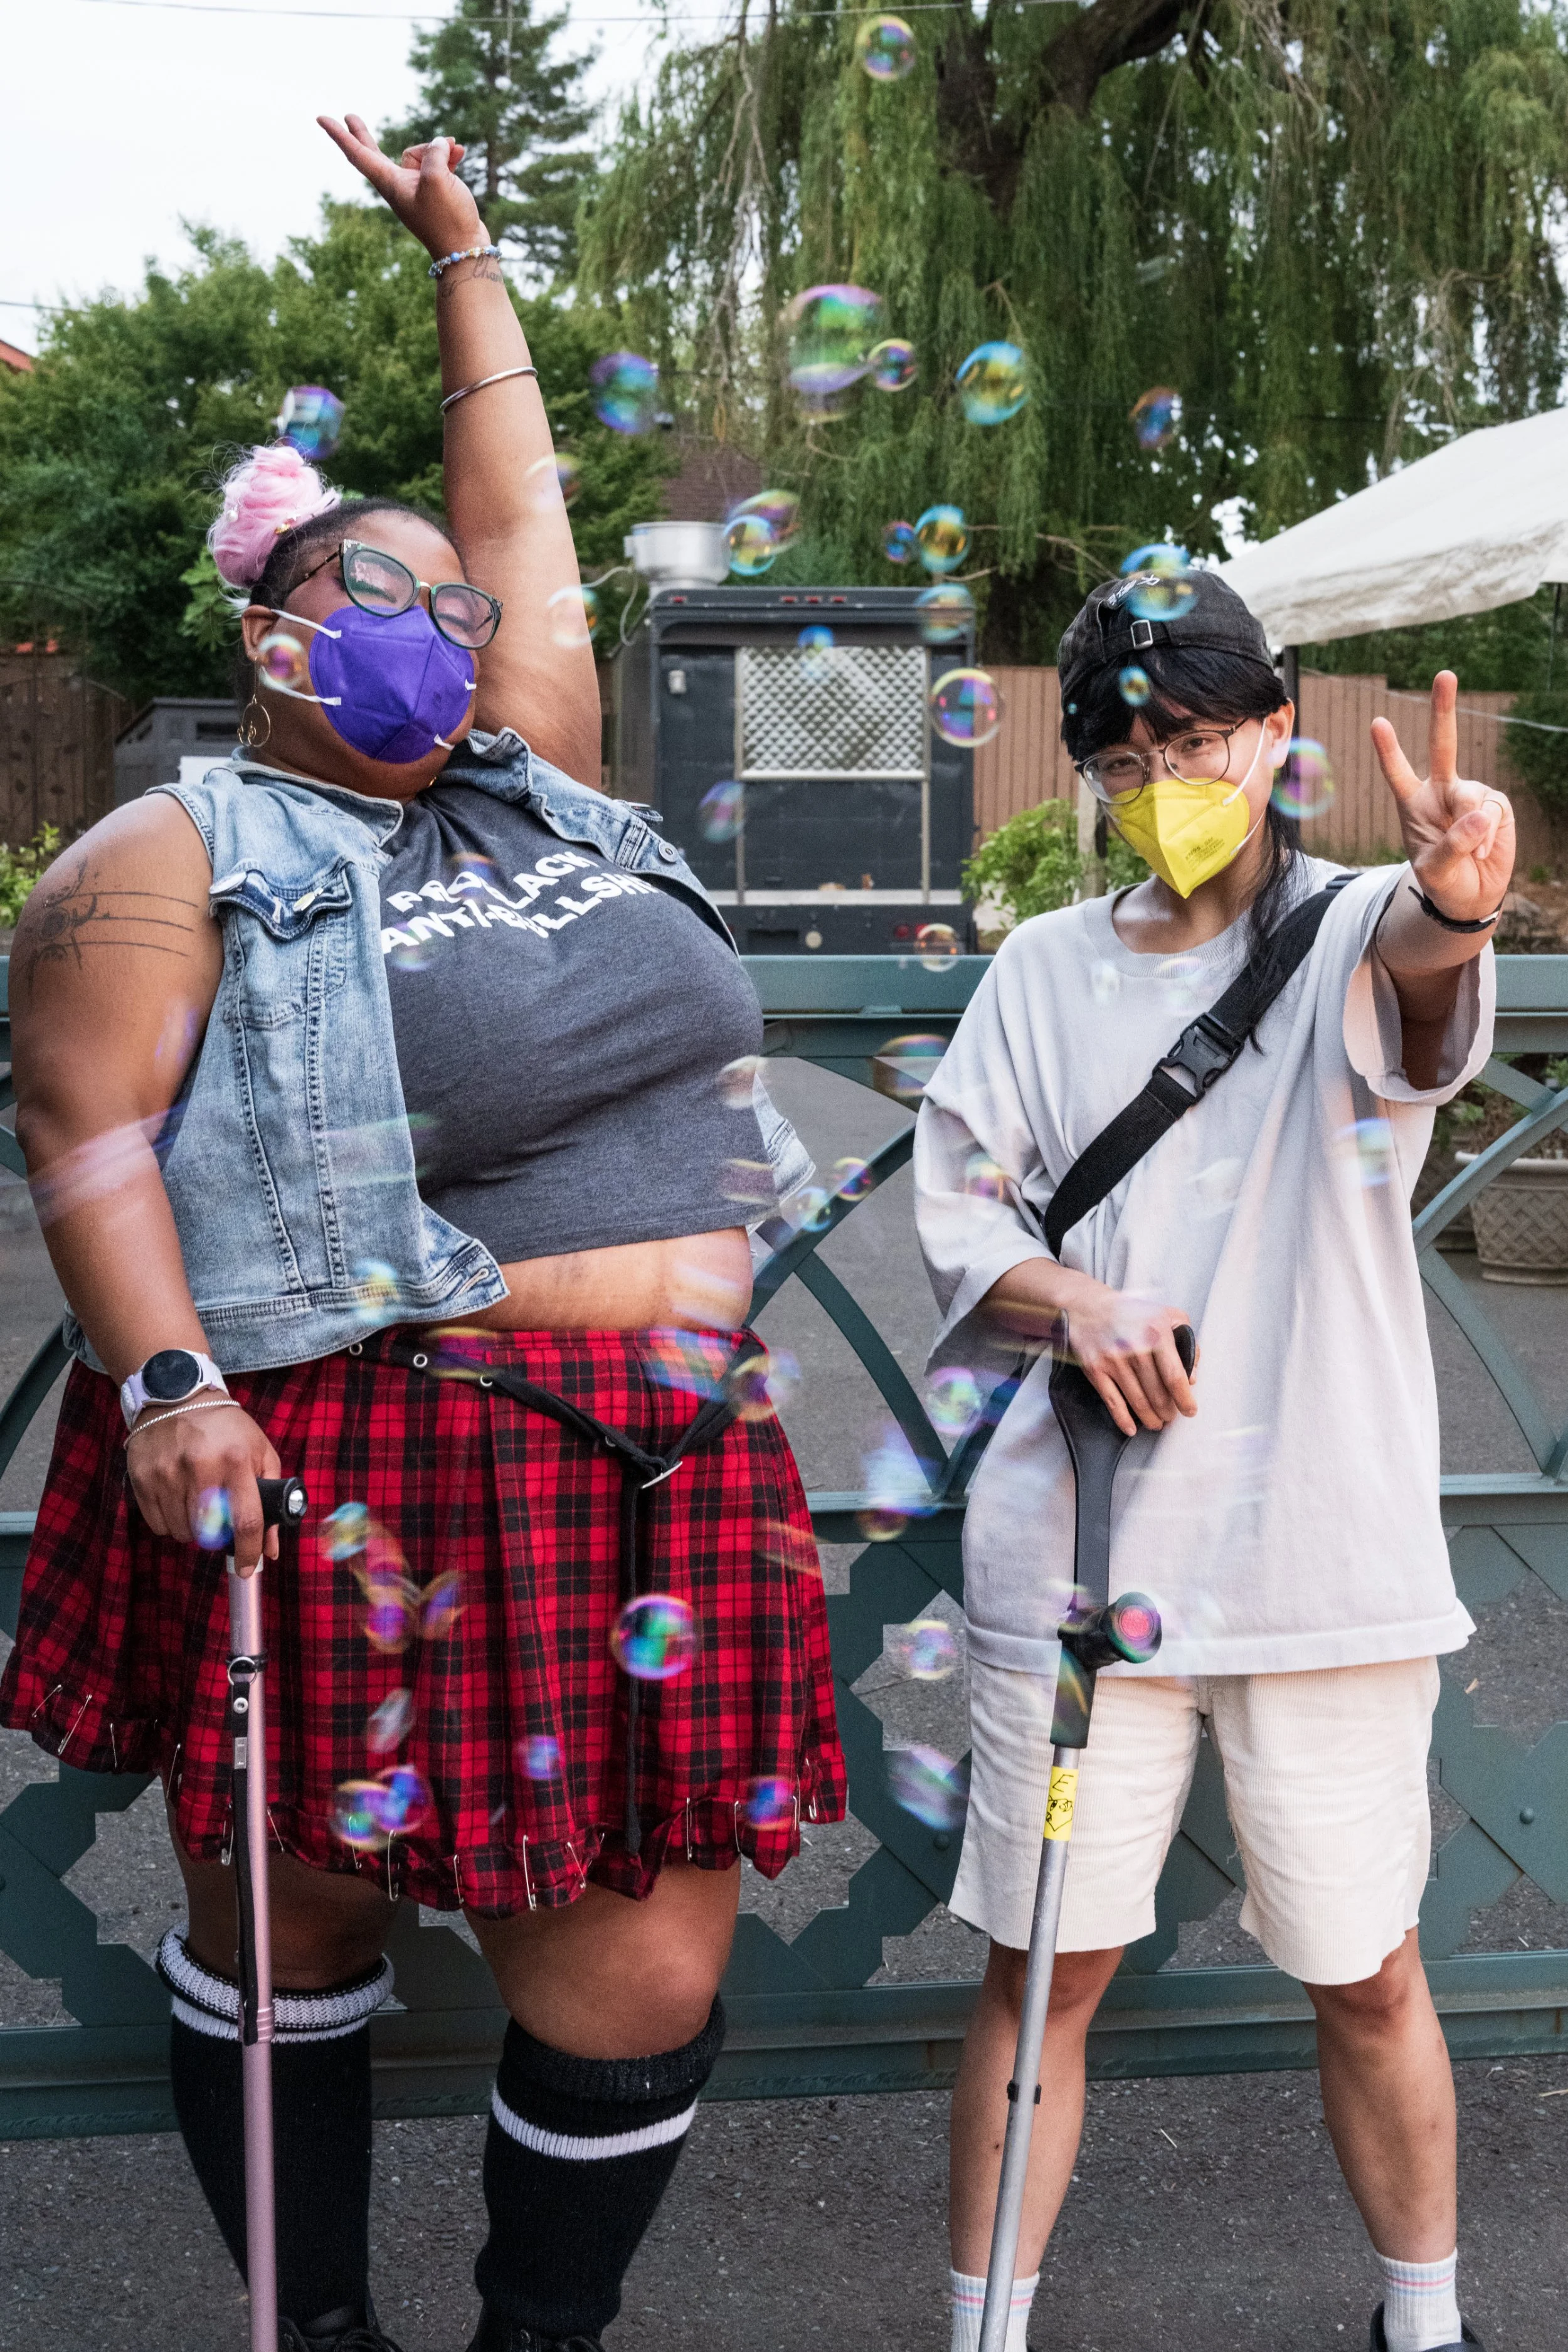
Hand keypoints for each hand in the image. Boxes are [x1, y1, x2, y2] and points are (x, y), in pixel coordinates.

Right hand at [124, 1402, 280, 1576]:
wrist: (178, 1395)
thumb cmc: (227, 1429)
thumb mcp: (260, 1452)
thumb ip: (271, 1499)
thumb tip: (270, 1549)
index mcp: (235, 1461)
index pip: (245, 1521)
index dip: (249, 1551)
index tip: (249, 1567)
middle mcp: (199, 1468)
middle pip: (209, 1533)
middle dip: (218, 1537)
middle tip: (221, 1521)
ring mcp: (166, 1474)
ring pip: (182, 1533)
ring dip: (194, 1529)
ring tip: (198, 1502)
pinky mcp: (142, 1478)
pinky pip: (158, 1525)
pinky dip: (171, 1522)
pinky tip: (178, 1499)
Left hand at [317, 113, 483, 261]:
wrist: (466, 250)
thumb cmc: (447, 219)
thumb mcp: (439, 179)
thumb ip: (434, 154)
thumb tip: (441, 145)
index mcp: (390, 183)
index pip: (358, 155)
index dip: (340, 135)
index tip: (321, 118)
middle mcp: (399, 185)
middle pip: (374, 154)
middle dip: (363, 134)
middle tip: (348, 116)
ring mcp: (416, 188)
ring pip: (419, 154)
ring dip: (438, 147)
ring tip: (457, 149)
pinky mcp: (433, 191)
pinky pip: (435, 164)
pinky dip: (446, 157)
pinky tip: (460, 153)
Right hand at [1058, 1280, 1197, 1436]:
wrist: (1087, 1306)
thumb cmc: (1131, 1313)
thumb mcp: (1166, 1315)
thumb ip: (1186, 1341)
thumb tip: (1192, 1376)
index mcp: (1156, 1333)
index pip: (1175, 1375)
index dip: (1184, 1399)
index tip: (1190, 1411)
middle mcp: (1135, 1347)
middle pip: (1157, 1393)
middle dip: (1167, 1411)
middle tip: (1170, 1417)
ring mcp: (1113, 1360)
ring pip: (1137, 1401)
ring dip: (1150, 1418)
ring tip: (1156, 1423)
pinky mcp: (1095, 1368)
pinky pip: (1112, 1401)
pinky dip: (1123, 1419)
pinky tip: (1131, 1429)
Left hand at [1371, 670, 1515, 921]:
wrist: (1470, 896)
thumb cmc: (1443, 880)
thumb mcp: (1434, 870)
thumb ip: (1451, 845)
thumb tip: (1480, 815)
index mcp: (1413, 803)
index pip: (1398, 773)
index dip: (1389, 750)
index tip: (1377, 723)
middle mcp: (1441, 791)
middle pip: (1442, 745)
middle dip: (1443, 710)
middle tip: (1444, 675)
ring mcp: (1469, 796)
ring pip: (1472, 796)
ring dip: (1472, 828)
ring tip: (1471, 853)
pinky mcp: (1495, 805)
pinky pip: (1492, 812)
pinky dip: (1488, 835)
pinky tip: (1484, 851)